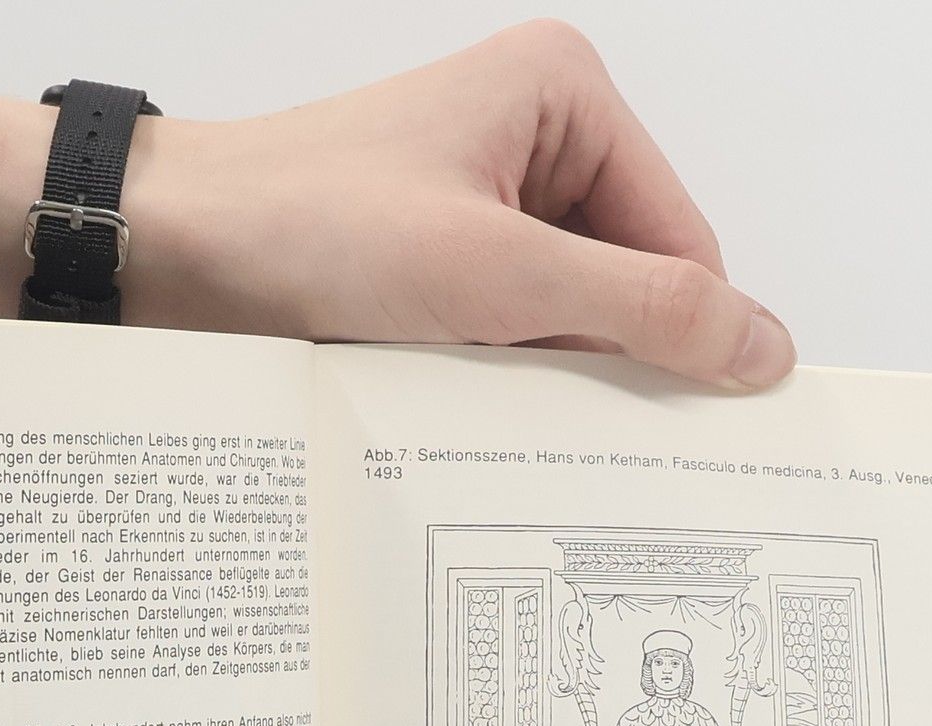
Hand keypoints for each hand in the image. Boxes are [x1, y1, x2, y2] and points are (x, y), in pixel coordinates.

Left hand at [140, 23, 795, 386]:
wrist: (171, 254)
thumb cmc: (305, 226)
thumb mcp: (499, 276)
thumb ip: (640, 309)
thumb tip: (760, 344)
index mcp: (564, 94)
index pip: (681, 238)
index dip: (682, 333)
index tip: (691, 424)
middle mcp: (530, 137)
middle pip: (628, 280)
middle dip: (602, 354)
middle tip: (568, 417)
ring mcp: (482, 201)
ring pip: (567, 317)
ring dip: (543, 373)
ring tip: (489, 392)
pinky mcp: (440, 260)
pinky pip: (510, 333)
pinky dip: (499, 377)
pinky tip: (464, 396)